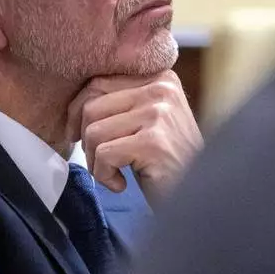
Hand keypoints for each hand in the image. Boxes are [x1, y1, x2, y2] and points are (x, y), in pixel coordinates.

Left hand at [65, 71, 202, 198]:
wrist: (199, 196)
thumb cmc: (167, 162)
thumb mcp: (148, 120)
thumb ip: (121, 101)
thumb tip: (75, 103)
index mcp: (159, 77)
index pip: (98, 82)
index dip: (78, 111)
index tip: (78, 135)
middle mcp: (161, 89)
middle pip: (92, 107)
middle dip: (86, 140)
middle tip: (100, 161)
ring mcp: (159, 114)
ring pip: (94, 132)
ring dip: (95, 161)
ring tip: (114, 173)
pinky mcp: (153, 142)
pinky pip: (104, 154)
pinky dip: (104, 176)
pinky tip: (121, 184)